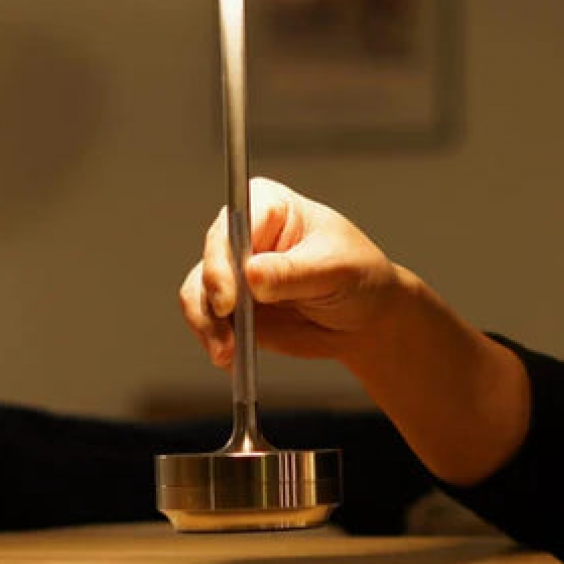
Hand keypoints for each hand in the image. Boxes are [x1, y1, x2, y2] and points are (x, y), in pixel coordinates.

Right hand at [179, 177, 400, 367]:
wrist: (366, 318)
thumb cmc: (359, 276)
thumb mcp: (335, 269)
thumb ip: (294, 272)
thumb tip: (252, 275)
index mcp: (268, 206)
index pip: (232, 226)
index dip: (224, 260)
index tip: (230, 298)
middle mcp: (243, 234)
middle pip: (210, 259)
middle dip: (213, 299)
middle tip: (228, 336)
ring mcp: (233, 272)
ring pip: (198, 292)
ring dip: (207, 325)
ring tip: (227, 353)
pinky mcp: (231, 306)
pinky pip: (205, 320)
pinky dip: (211, 339)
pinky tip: (228, 357)